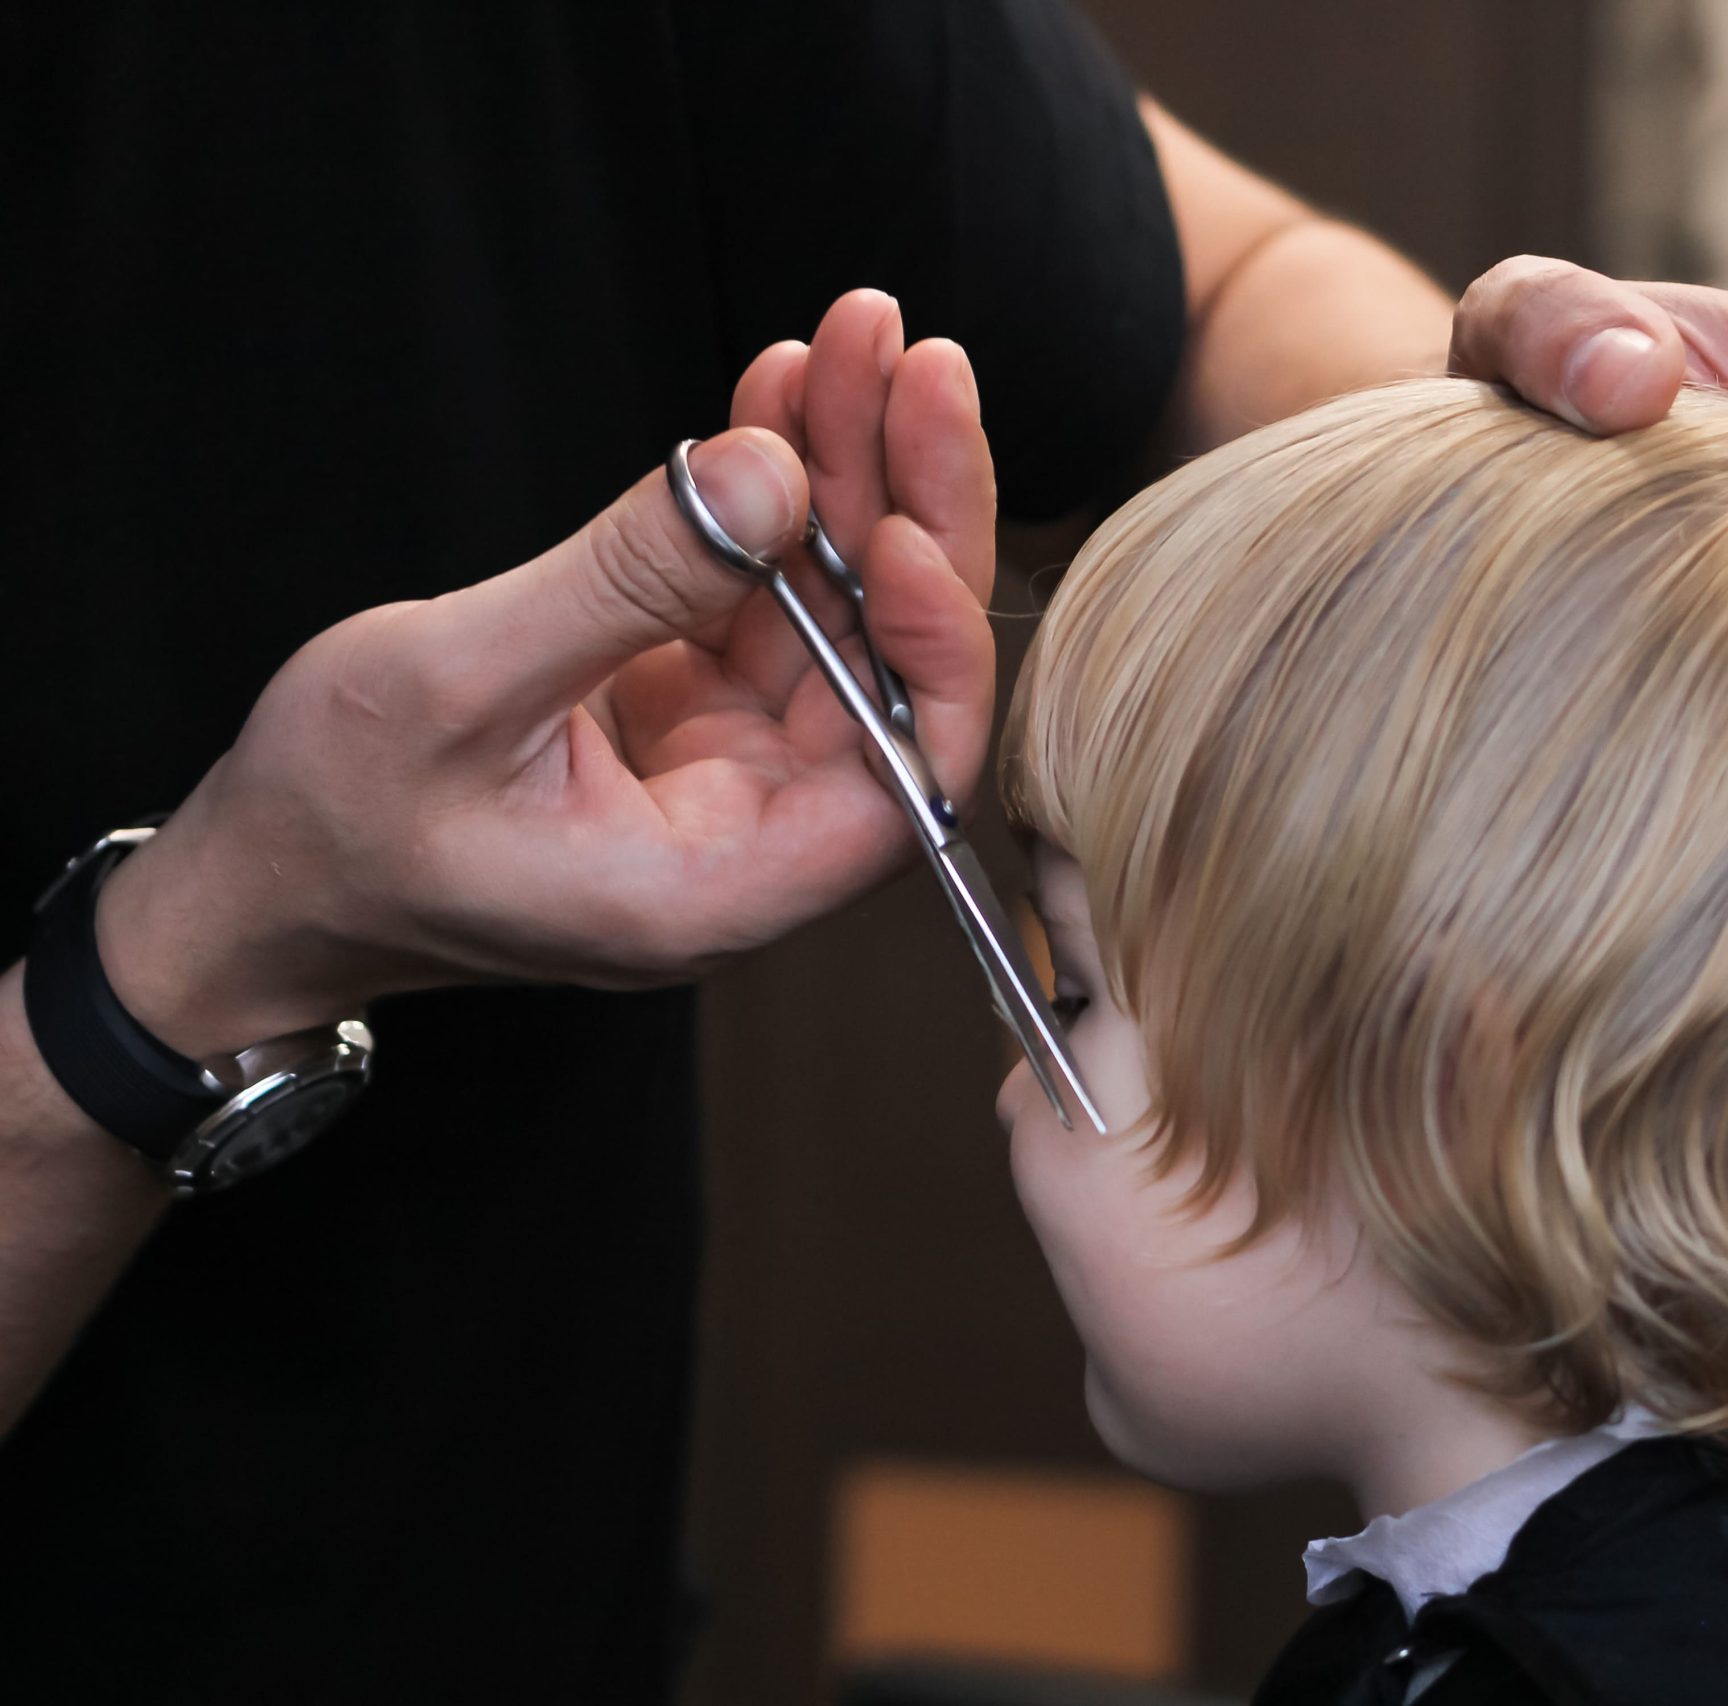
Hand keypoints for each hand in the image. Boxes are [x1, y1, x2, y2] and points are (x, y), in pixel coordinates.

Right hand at [96, 298, 997, 1056]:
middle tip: (909, 362)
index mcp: (717, 883)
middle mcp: (748, 828)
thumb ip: (627, 582)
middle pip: (892, 666)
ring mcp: (725, 759)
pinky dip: (773, 489)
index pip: (907, 782)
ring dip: (847, 469)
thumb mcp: (459, 684)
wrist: (264, 870)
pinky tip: (782, 392)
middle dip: (908, 505)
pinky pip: (763, 587)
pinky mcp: (688, 701)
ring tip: (850, 338)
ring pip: (836, 607)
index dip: (932, 650)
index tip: (903, 527)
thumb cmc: (336, 821)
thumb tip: (771, 475)